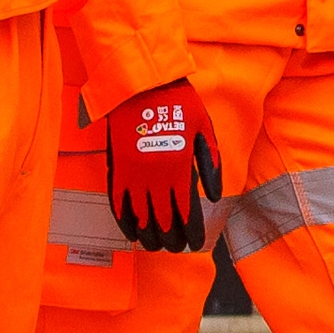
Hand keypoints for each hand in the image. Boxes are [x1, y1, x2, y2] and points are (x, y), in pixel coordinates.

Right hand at [100, 80, 222, 250]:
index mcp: (179, 168)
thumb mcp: (204, 129)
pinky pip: (118, 200)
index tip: (193, 244)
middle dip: (170, 237)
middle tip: (174, 249)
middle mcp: (155, 175)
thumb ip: (211, 165)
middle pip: (163, 218)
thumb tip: (216, 197)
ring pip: (140, 214)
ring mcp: (133, 173)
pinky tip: (130, 232)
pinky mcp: (117, 166)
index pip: (186, 211)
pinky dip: (124, 219)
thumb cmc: (179, 103)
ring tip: (154, 246)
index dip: (190, 231)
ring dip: (148, 234)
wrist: (142, 83)